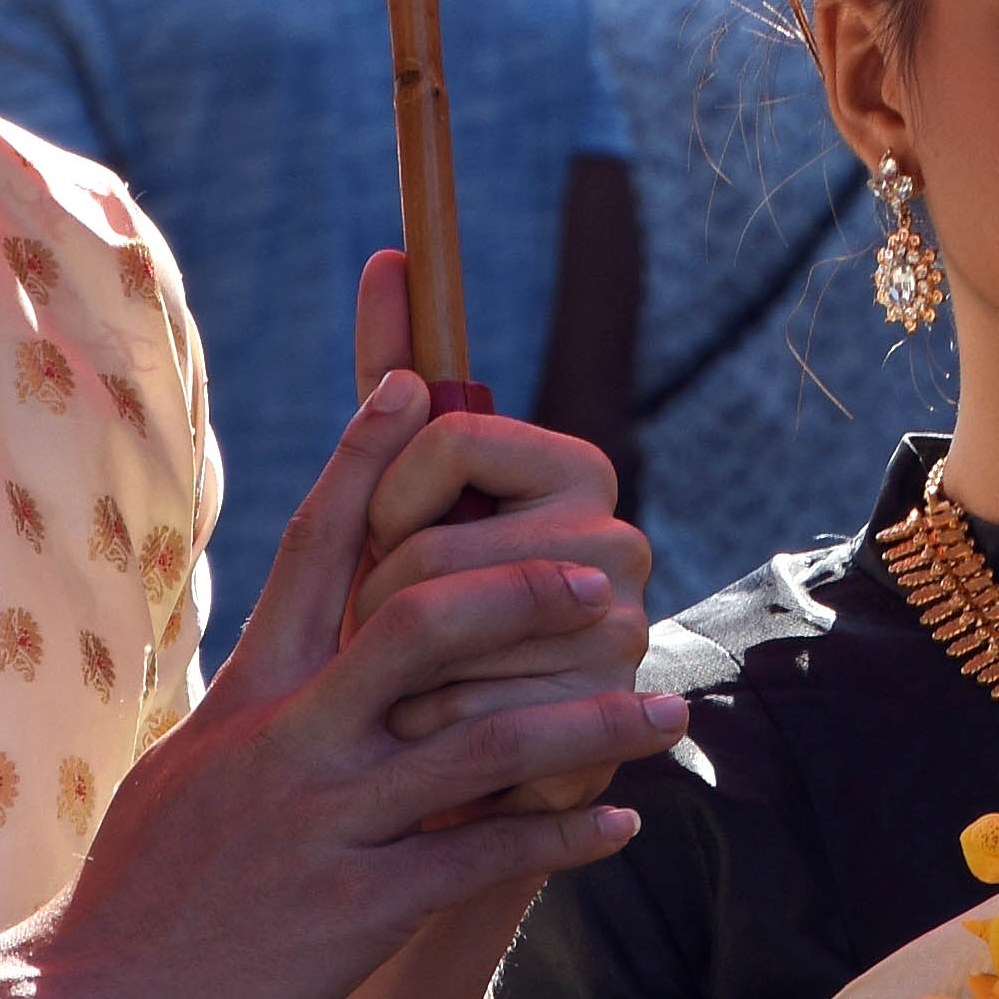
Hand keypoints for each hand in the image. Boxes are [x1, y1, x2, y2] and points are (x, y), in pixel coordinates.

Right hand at [0, 367, 681, 998]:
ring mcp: (327, 821)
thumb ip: (257, 702)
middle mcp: (291, 740)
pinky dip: (559, 833)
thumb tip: (303, 644)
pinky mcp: (357, 907)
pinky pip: (479, 854)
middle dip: (519, 589)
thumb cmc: (142, 884)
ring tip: (667, 710)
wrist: (85, 998)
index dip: (365, 461)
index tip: (416, 383)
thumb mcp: (192, 763)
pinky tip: (621, 821)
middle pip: (417, 624)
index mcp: (250, 693)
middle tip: (604, 577)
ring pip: (478, 744)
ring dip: (586, 721)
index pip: (312, 550)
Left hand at [344, 250, 652, 816]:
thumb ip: (397, 373)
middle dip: (373, 598)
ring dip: (392, 671)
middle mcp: (621, 541)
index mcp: (578, 467)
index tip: (382, 533)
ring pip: (447, 640)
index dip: (387, 491)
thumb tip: (386, 256)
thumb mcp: (398, 487)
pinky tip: (433, 732)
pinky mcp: (603, 725)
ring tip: (403, 681)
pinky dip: (425, 729)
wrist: (455, 743)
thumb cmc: (417, 600)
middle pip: (436, 550)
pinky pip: (468, 715)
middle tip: (374, 630)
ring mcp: (625, 635)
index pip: (452, 432)